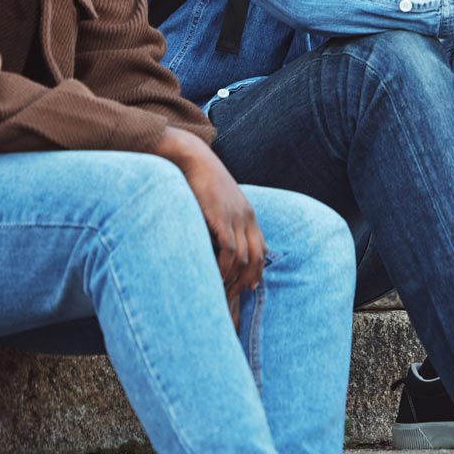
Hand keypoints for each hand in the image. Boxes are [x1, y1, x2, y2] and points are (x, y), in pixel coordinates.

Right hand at [155, 126, 264, 321]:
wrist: (192, 159)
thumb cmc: (197, 180)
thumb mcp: (214, 202)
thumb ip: (218, 220)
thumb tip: (211, 237)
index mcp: (247, 214)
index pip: (261, 247)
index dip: (258, 268)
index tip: (251, 285)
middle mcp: (247, 217)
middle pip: (258, 256)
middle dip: (250, 278)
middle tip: (240, 294)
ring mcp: (236, 218)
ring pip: (245, 257)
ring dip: (234, 277)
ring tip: (223, 292)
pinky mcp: (222, 219)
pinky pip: (230, 251)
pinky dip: (225, 268)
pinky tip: (216, 279)